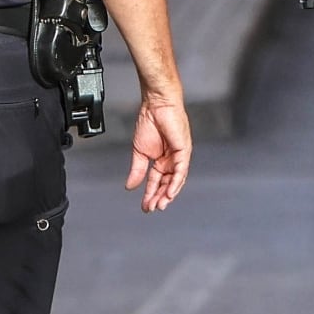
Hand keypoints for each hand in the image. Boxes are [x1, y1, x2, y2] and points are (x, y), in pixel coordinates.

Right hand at [125, 96, 192, 211]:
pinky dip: (176, 182)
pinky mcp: (184, 151)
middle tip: (151, 208)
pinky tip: (170, 193)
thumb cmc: (150, 122)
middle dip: (159, 197)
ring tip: (160, 205)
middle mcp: (172, 160)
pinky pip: (181, 170)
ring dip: (167, 194)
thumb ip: (137, 170)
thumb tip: (130, 186)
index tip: (145, 206)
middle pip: (167, 184)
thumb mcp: (139, 151)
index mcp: (161, 160)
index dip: (150, 194)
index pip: (157, 181)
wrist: (155, 105)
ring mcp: (179, 156)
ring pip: (175, 180)